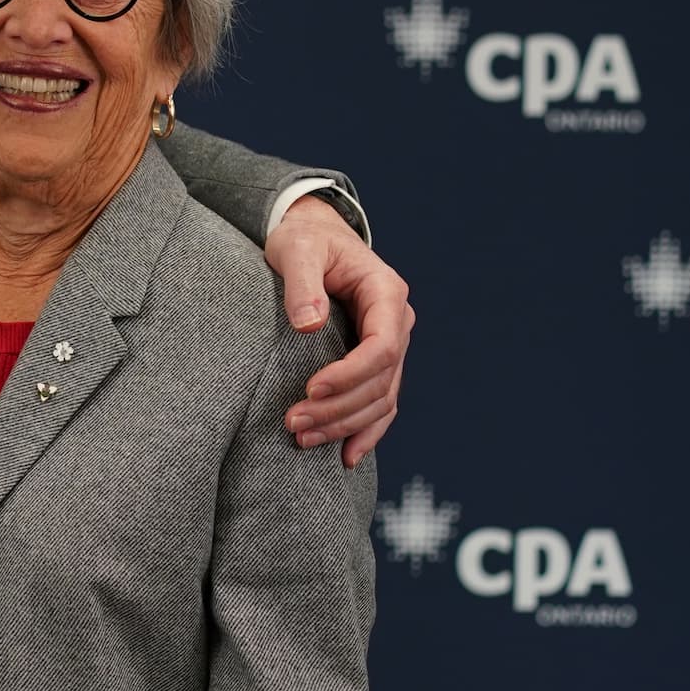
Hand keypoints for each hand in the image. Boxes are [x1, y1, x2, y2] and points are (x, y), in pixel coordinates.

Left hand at [264, 195, 410, 468]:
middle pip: (380, 381)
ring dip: (345, 425)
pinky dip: (365, 431)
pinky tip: (345, 456)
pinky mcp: (374, 362)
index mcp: (386, 293)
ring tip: (301, 438)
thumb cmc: (303, 238)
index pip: (382, 347)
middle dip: (339, 408)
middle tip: (293, 422)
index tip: (311, 390)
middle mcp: (396, 322)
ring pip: (380, 399)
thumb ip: (301, 282)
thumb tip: (308, 325)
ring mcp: (389, 345)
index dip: (350, 375)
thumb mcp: (296, 248)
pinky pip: (379, 403)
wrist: (311, 235)